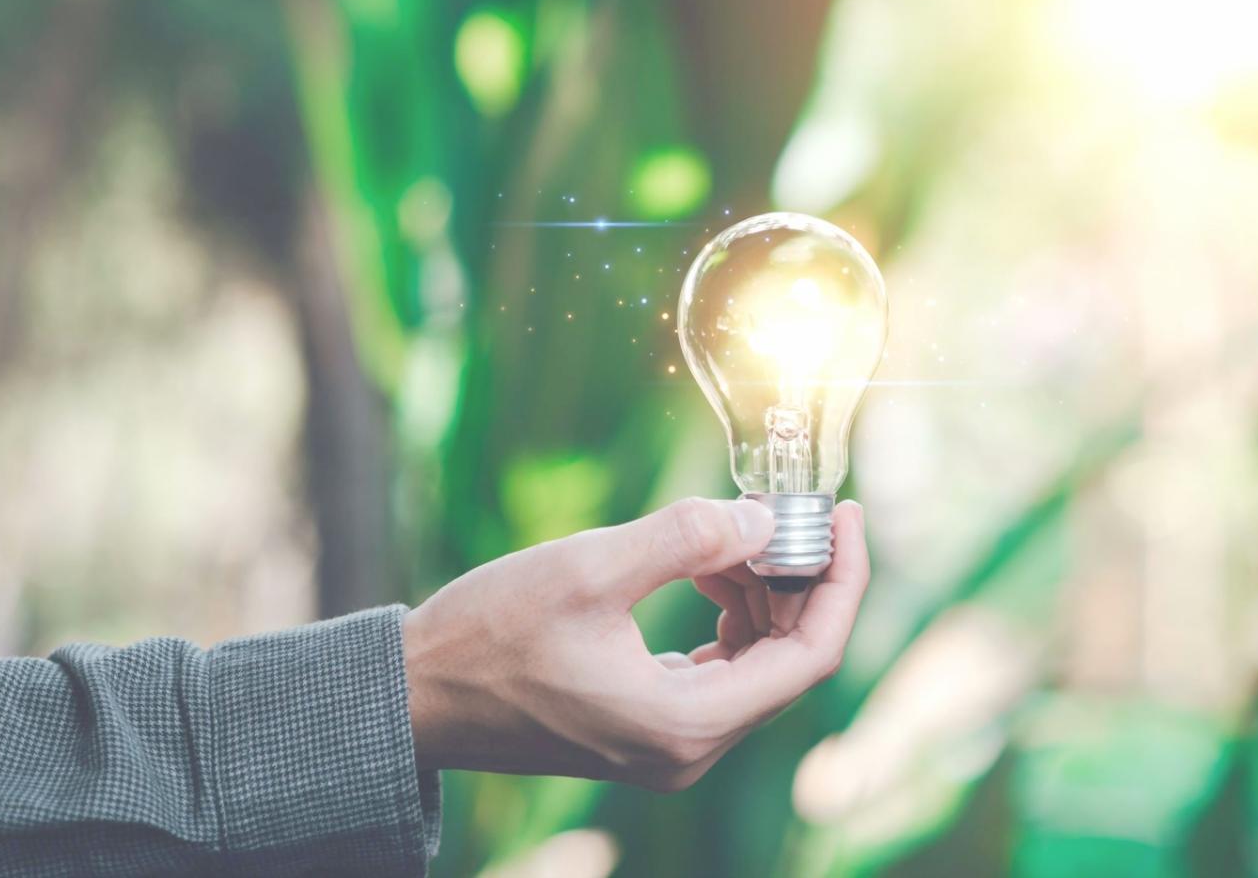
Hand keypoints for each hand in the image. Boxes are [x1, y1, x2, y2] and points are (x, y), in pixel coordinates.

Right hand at [402, 497, 868, 790]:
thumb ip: (685, 539)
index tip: (845, 513)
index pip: (810, 657)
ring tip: (727, 532)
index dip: (841, 581)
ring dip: (757, 593)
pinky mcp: (645, 729)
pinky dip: (725, 616)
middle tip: (776, 508)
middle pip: (789, 660)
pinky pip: (717, 671)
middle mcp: (688, 749)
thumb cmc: (487, 635)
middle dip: (794, 578)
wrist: (412, 697)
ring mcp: (668, 745)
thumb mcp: (589, 569)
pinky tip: (701, 570)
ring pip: (754, 663)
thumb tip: (765, 519)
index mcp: (686, 722)